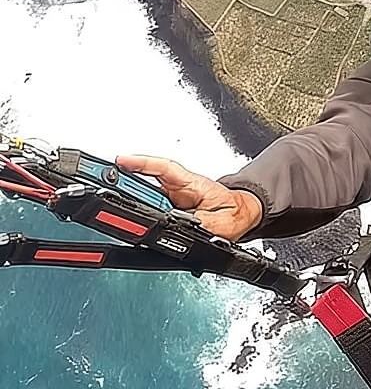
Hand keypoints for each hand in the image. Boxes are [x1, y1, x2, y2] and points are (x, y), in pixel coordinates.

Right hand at [115, 155, 262, 240]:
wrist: (240, 217)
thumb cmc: (233, 212)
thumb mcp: (221, 223)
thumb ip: (203, 225)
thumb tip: (187, 227)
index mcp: (192, 184)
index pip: (164, 168)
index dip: (142, 163)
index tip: (122, 160)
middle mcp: (178, 188)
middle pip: (147, 182)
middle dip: (128, 184)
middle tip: (111, 188)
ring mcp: (171, 198)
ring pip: (146, 197)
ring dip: (133, 201)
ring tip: (119, 210)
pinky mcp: (168, 209)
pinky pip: (150, 208)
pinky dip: (140, 213)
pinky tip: (132, 221)